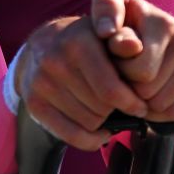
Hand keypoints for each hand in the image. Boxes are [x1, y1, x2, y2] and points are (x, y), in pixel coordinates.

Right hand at [15, 16, 147, 150]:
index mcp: (78, 42)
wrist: (42, 47)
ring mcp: (41, 84)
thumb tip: (135, 48)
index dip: (131, 103)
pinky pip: (71, 136)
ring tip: (104, 108)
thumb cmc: (86, 43)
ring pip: (89, 123)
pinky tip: (99, 131)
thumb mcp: (106, 33)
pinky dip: (91, 139)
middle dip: (117, 109)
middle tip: (118, 103)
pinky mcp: (34, 104)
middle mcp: (55, 62)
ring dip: (103, 121)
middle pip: (102, 109)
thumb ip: (126, 39)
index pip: (110, 91)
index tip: (140, 106)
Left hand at [91, 0, 173, 121]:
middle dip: (128, 88)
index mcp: (164, 23)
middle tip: (124, 73)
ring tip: (134, 83)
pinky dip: (156, 113)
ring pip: (160, 105)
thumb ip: (105, 12)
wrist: (147, 31)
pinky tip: (147, 96)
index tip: (115, 59)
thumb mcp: (107, 10)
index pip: (141, 71)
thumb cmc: (119, 21)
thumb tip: (107, 32)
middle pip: (148, 91)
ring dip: (141, 102)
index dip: (122, 72)